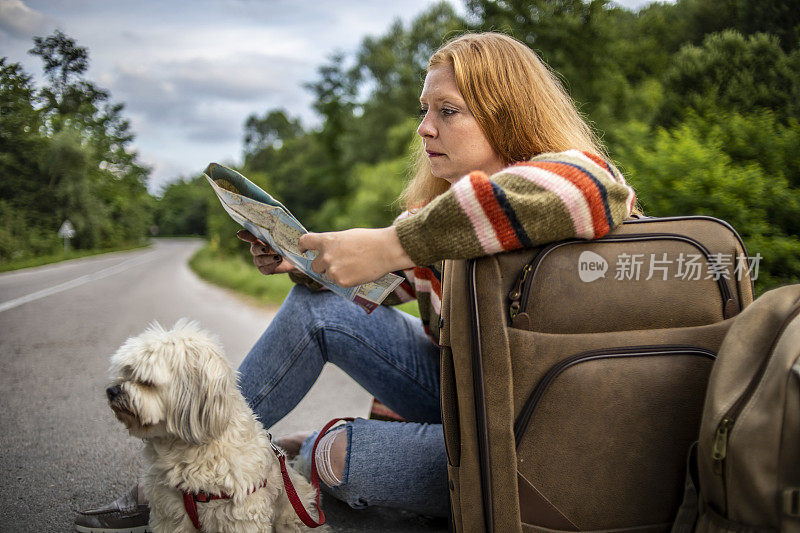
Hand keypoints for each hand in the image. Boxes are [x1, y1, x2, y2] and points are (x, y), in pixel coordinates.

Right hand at [236, 230, 297, 275]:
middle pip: (254, 249)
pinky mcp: (264, 269)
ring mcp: (259, 259)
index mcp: (260, 238)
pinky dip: (271, 266)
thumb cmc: (289, 243)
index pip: (250, 235)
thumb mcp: (288, 237)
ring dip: (268, 259)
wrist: (295, 258)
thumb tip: (296, 235)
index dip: (245, 235)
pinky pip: (264, 269)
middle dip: (259, 249)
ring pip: (259, 260)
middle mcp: (257, 248)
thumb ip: (287, 234)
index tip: (240, 234)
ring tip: (279, 257)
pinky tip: (278, 262)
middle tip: (265, 249)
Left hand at [297, 227, 414, 286]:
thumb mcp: (346, 236)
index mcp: (327, 240)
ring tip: (353, 266)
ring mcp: (333, 270)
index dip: (303, 246)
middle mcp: (326, 256)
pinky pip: (338, 282)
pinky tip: (357, 272)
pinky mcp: (342, 282)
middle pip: (314, 265)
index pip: (304, 242)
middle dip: (323, 265)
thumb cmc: (369, 240)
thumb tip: (324, 251)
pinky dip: (346, 279)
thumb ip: (332, 244)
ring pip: (327, 275)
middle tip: (338, 263)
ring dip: (336, 273)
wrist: (386, 250)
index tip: (304, 250)